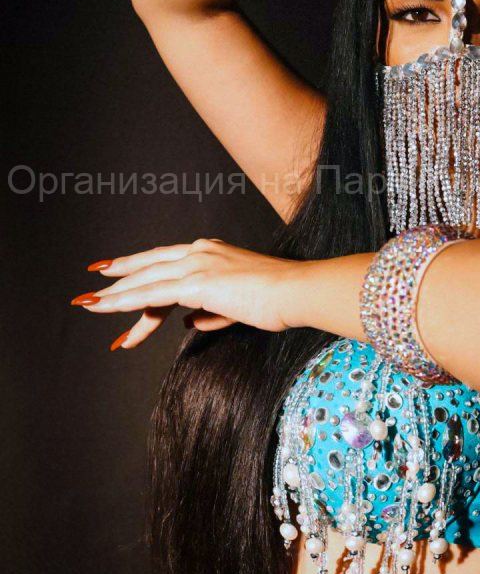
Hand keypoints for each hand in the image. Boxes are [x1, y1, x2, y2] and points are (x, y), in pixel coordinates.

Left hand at [71, 238, 305, 349]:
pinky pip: (152, 294)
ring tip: (91, 305)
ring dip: (115, 295)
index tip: (118, 273)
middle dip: (119, 276)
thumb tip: (188, 322)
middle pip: (149, 266)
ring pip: (145, 280)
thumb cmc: (277, 298)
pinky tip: (109, 308)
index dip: (140, 268)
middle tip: (95, 285)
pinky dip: (126, 302)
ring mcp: (197, 264)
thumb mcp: (238, 305)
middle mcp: (200, 251)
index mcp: (211, 252)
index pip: (167, 261)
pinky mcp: (196, 282)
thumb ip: (211, 311)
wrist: (294, 291)